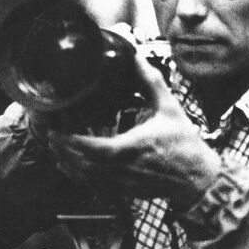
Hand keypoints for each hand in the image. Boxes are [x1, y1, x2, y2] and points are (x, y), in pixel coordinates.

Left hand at [45, 54, 220, 211]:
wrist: (198, 178)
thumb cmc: (185, 144)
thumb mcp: (170, 108)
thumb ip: (151, 82)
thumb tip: (137, 57)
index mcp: (135, 148)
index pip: (96, 150)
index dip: (73, 144)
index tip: (58, 132)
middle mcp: (126, 169)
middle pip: (83, 166)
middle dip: (63, 152)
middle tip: (51, 135)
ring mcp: (124, 183)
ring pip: (87, 179)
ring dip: (69, 165)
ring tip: (57, 148)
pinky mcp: (125, 191)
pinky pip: (96, 188)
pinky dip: (80, 177)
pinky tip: (71, 167)